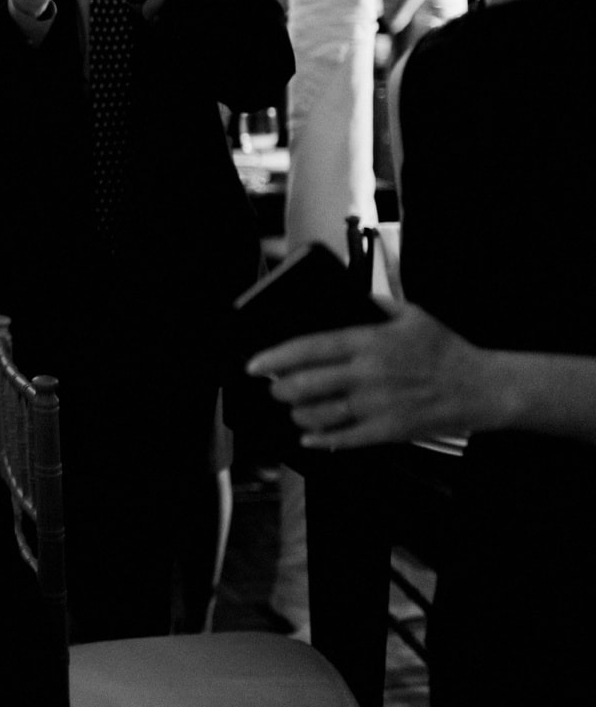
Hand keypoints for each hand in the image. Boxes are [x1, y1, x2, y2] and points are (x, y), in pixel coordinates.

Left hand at [247, 302, 506, 450]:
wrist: (484, 388)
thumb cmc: (446, 350)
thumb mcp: (412, 315)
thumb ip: (377, 305)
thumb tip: (349, 300)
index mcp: (369, 342)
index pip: (310, 348)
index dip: (276, 357)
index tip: (256, 363)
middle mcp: (368, 374)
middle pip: (307, 384)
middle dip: (281, 388)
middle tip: (274, 388)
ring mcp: (377, 405)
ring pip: (321, 414)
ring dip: (298, 414)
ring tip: (294, 410)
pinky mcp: (389, 431)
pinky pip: (345, 439)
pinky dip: (321, 440)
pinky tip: (309, 438)